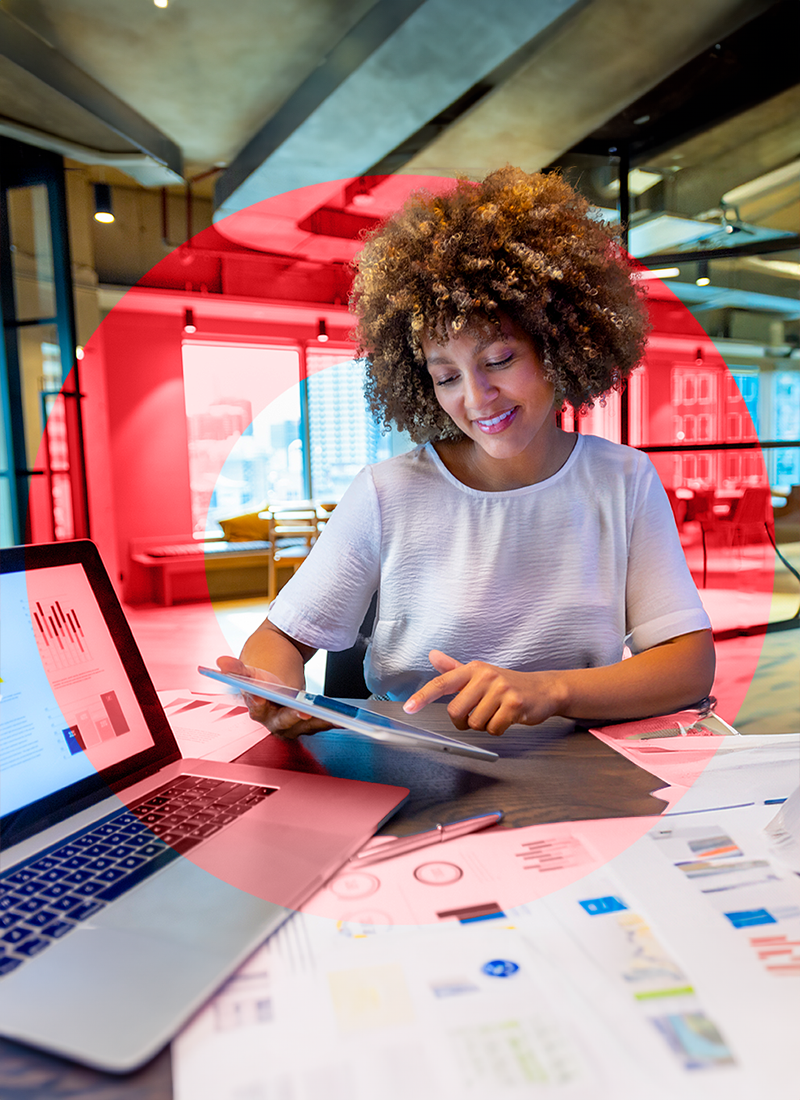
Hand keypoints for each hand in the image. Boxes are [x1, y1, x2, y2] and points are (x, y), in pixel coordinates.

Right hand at [215, 655, 331, 738]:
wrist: (275, 667)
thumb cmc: (264, 667)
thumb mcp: (252, 666)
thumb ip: (237, 667)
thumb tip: (220, 662)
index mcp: (256, 708)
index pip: (258, 709)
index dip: (262, 704)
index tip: (264, 698)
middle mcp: (271, 721)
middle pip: (283, 722)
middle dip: (295, 717)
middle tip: (306, 710)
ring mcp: (288, 724)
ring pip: (304, 726)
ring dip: (319, 722)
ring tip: (333, 716)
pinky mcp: (304, 723)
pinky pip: (316, 724)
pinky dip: (329, 721)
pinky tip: (343, 719)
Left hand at [403, 650, 562, 735]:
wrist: (544, 689)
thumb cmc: (508, 684)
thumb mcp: (480, 673)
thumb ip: (454, 668)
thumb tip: (432, 656)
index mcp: (473, 669)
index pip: (442, 683)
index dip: (423, 696)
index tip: (408, 708)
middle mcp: (486, 676)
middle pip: (456, 711)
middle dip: (464, 721)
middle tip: (477, 715)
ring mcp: (501, 689)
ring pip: (475, 723)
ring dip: (484, 725)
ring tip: (496, 713)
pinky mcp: (515, 704)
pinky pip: (493, 729)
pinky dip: (498, 729)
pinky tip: (507, 718)